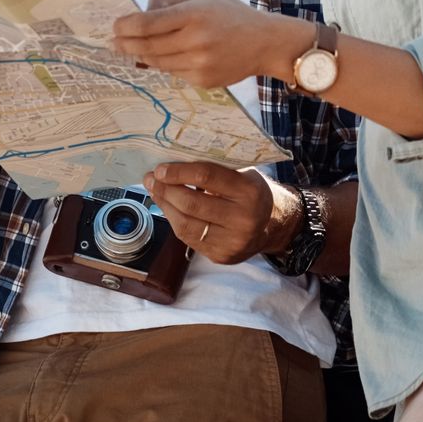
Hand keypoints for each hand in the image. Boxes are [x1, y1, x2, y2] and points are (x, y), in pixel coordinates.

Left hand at [112, 0, 310, 88]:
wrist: (266, 43)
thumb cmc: (232, 16)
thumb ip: (172, 0)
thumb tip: (143, 10)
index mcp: (194, 15)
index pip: (148, 23)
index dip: (126, 26)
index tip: (116, 26)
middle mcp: (195, 41)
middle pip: (147, 46)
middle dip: (126, 44)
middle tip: (114, 42)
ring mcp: (199, 64)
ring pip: (157, 63)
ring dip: (142, 56)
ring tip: (133, 49)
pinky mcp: (203, 81)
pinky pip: (173, 73)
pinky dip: (165, 65)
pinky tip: (165, 57)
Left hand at [145, 162, 295, 264]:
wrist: (272, 226)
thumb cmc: (250, 193)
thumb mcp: (243, 174)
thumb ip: (214, 171)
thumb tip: (172, 165)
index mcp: (249, 191)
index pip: (207, 177)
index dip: (179, 172)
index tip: (160, 169)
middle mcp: (243, 218)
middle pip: (192, 203)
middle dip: (166, 190)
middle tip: (151, 179)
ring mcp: (232, 241)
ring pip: (186, 224)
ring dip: (165, 206)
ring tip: (155, 192)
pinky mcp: (221, 256)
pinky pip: (189, 239)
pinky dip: (174, 221)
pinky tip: (168, 209)